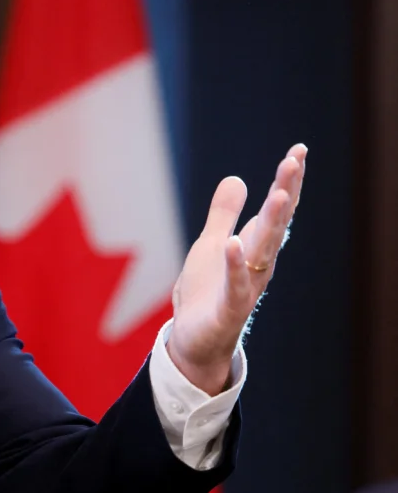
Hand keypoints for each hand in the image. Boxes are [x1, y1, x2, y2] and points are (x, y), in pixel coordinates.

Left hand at [167, 144, 307, 394]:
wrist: (194, 341)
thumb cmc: (206, 292)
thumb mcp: (210, 244)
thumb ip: (223, 215)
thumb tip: (237, 178)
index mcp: (254, 246)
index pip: (274, 210)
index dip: (286, 181)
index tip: (298, 151)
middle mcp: (257, 264)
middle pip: (275, 223)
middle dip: (285, 191)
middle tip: (295, 160)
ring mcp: (246, 286)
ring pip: (263, 251)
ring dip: (272, 223)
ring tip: (280, 194)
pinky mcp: (228, 309)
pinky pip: (235, 286)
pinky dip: (235, 265)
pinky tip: (234, 243)